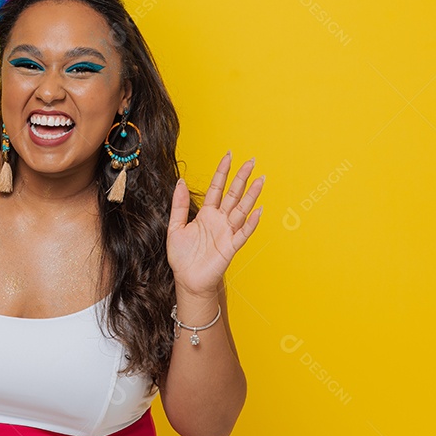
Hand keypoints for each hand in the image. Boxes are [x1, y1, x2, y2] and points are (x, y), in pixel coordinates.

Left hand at [166, 153, 264, 295]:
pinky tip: (258, 211)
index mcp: (206, 214)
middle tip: (251, 161)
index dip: (222, 172)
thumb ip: (179, 205)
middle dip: (241, 178)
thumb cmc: (182, 256)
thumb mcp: (175, 226)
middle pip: (233, 194)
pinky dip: (250, 223)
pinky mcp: (230, 247)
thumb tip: (181, 182)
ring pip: (241, 210)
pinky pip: (242, 233)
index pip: (217, 188)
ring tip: (260, 180)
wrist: (187, 280)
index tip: (229, 156)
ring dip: (251, 196)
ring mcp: (227, 232)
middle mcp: (219, 220)